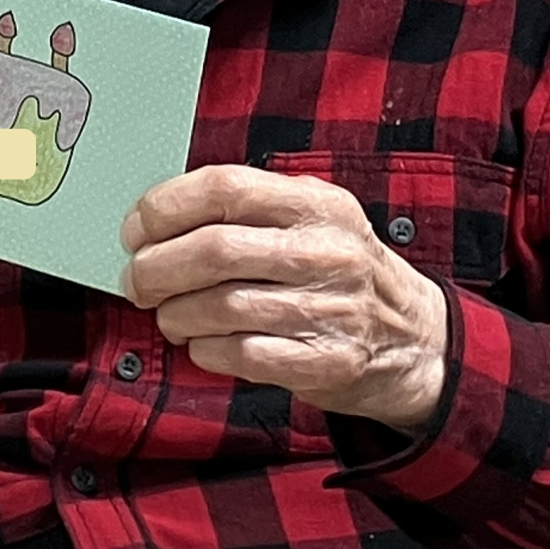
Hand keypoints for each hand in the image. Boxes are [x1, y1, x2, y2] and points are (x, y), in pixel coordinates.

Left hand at [120, 166, 449, 432]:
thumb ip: (247, 209)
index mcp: (315, 203)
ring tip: (169, 316)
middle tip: (137, 281)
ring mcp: (330, 309)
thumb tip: (154, 220)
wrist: (414, 338)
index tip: (135, 230)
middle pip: (214, 250)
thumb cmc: (337, 271)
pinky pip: (242, 355)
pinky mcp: (326, 361)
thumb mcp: (310, 218)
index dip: (165, 207)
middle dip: (157, 268)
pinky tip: (202, 344)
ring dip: (176, 314)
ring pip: (221, 307)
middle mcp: (327, 251)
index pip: (224, 187)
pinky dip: (206, 350)